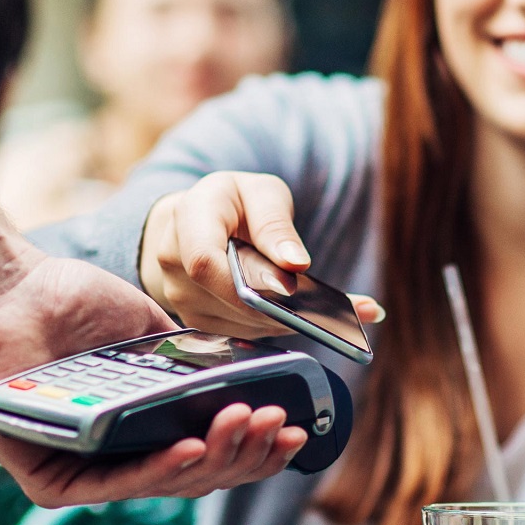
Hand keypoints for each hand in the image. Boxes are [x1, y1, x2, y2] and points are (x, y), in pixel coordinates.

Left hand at [0, 248, 332, 505]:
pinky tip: (195, 448)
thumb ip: (194, 363)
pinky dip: (161, 469)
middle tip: (282, 424)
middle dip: (249, 454)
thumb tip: (256, 377)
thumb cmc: (70, 305)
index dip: (258, 451)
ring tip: (250, 424)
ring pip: (167, 485)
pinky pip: (114, 486)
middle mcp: (119, 461)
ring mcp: (86, 476)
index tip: (298, 430)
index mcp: (146, 432)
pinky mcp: (49, 484)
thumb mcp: (151, 335)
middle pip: (200, 478)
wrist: (6, 289)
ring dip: (217, 457)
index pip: (212, 458)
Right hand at [139, 172, 383, 336]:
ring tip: (350, 315)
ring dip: (294, 322)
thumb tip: (296, 263)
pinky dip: (285, 326)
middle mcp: (174, 263)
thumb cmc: (233, 202)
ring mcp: (183, 298)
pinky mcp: (201, 321)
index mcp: (187, 218)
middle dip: (287, 307)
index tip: (291, 286)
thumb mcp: (260, 192)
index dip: (246, 282)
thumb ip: (275, 223)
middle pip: (230, 300)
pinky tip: (322, 320)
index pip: (203, 261)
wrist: (196, 222)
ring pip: (242, 323)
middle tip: (348, 311)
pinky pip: (246, 332)